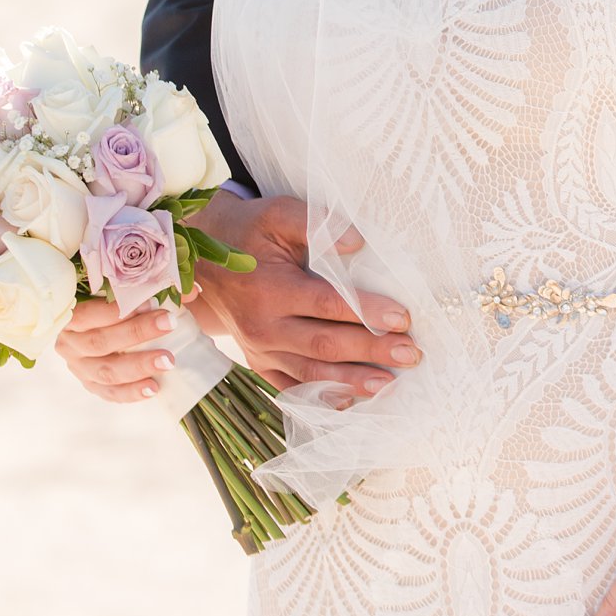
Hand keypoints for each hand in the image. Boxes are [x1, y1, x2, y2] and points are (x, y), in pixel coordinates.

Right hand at [57, 289, 201, 404]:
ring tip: (168, 361)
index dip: (115, 310)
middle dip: (136, 333)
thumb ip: (155, 287)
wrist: (114, 324)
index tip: (149, 302)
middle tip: (168, 324)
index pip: (87, 313)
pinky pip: (110, 393)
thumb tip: (191, 291)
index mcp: (70, 314)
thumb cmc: (123, 300)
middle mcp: (69, 343)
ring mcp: (79, 367)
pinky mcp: (91, 385)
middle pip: (99, 342)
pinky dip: (132, 392)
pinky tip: (153, 388)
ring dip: (138, 366)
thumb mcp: (130, 289)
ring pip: (106, 371)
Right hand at [187, 188, 420, 399]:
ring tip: (389, 385)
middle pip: (324, 344)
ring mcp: (258, 350)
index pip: (327, 303)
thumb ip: (315, 221)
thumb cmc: (250, 232)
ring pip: (310, 373)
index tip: (403, 318)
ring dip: (352, 381)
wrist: (205, 260)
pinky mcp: (257, 362)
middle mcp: (262, 327)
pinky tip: (349, 402)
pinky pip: (290, 387)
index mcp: (269, 289)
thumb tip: (357, 242)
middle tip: (410, 354)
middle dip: (371, 351)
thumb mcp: (277, 213)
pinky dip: (320, 397)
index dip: (366, 312)